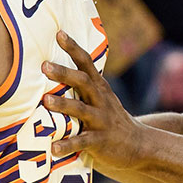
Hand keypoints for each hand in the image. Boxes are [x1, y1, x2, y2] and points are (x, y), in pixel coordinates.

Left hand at [42, 30, 148, 168]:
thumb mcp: (101, 97)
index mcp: (99, 88)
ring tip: (46, 101)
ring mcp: (101, 121)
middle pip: (83, 82)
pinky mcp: (100, 141)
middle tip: (44, 65)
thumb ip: (83, 84)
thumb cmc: (110, 118)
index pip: (86, 63)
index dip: (73, 48)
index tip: (59, 33)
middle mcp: (100, 100)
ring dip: (64, 105)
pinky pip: (82, 143)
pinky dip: (68, 145)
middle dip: (64, 73)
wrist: (138, 144)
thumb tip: (53, 67)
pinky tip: (53, 148)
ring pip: (82, 110)